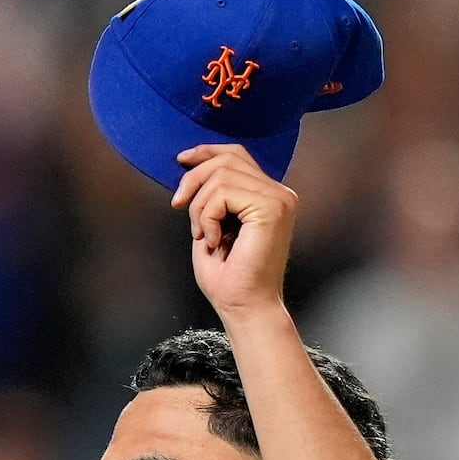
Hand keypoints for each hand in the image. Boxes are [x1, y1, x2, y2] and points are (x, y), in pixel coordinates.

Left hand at [171, 144, 297, 316]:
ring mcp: (279, 199)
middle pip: (227, 159)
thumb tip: (192, 164)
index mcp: (270, 196)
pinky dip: (207, 217)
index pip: (237, 155)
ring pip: (221, 175)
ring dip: (199, 206)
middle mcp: (280, 194)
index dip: (206, 151)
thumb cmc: (228, 278)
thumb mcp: (212, 225)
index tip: (181, 160)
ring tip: (202, 234)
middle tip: (178, 206)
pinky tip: (213, 240)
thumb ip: (211, 195)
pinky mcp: (272, 208)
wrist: (243, 307)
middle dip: (193, 179)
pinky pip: (223, 194)